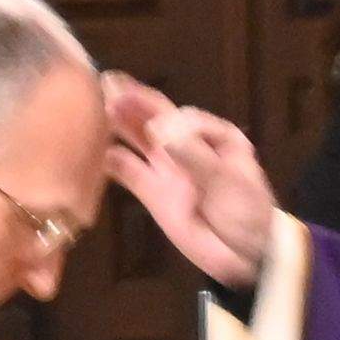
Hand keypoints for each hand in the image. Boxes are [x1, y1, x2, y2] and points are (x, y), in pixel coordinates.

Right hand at [99, 74, 279, 289]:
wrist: (246, 257)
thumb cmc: (247, 213)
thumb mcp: (228, 182)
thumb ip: (194, 156)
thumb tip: (159, 129)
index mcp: (214, 136)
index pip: (184, 118)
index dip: (165, 117)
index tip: (155, 128)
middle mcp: (187, 146)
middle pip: (155, 118)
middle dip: (132, 101)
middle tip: (106, 82)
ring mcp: (168, 169)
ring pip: (137, 139)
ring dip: (118, 123)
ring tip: (93, 106)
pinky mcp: (153, 194)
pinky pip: (128, 172)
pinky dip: (111, 161)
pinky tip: (93, 151)